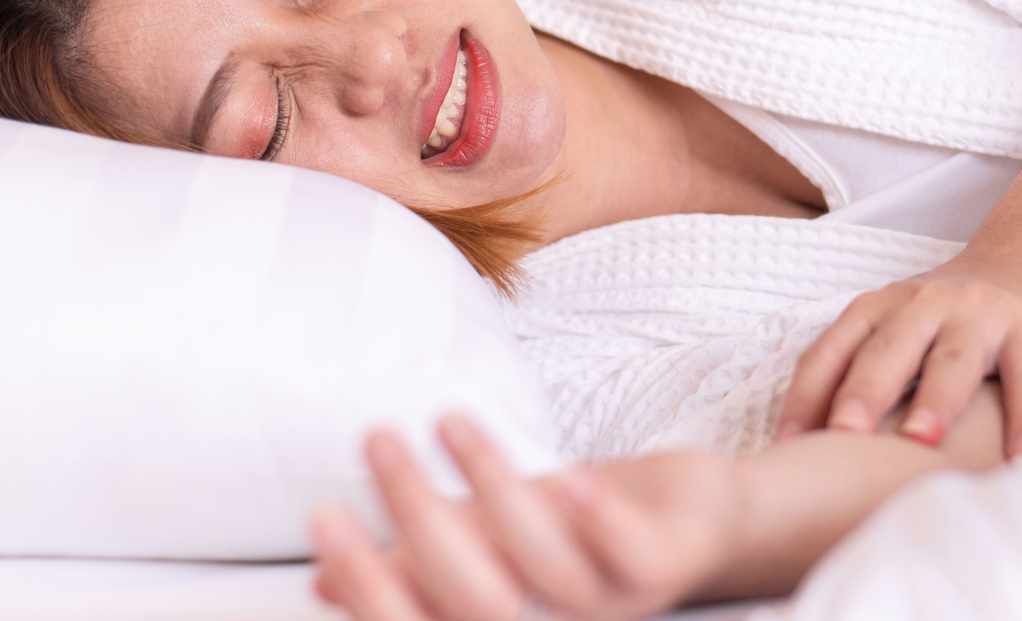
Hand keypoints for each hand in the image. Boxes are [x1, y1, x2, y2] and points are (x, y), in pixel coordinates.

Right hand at [311, 414, 742, 620]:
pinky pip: (634, 557)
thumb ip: (417, 563)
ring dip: (496, 490)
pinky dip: (600, 520)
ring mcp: (614, 601)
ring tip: (452, 421)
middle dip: (418, 517)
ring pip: (546, 572)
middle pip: (475, 600)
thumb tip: (323, 578)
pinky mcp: (666, 567)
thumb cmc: (581, 533)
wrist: (698, 523)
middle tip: (377, 439)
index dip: (369, 584)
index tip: (323, 515)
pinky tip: (570, 476)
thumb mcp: (489, 547)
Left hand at [775, 254, 1021, 458]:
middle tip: (842, 435)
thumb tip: (807, 445)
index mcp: (878, 308)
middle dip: (863, 392)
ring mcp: (978, 314)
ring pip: (953, 359)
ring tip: (922, 442)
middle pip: (888, 350)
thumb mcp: (896, 329)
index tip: (787, 444)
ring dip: (935, 400)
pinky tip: (1021, 460)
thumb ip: (858, 373)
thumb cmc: (945, 316)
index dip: (806, 394)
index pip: (832, 350)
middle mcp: (923, 305)